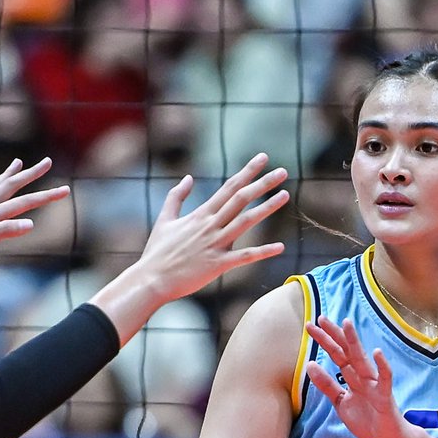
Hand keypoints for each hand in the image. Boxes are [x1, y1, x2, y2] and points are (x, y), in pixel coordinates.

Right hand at [134, 154, 288, 303]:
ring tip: (285, 195)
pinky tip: (280, 247)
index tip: (262, 158)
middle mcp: (210, 226)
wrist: (151, 279)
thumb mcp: (164, 220)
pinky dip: (263, 252)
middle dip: (263, 184)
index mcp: (200, 215)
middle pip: (241, 199)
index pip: (228, 187)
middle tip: (283, 172)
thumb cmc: (157, 252)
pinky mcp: (217, 264)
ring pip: (246, 222)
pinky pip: (244, 256)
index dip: (247, 172)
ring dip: (267, 208)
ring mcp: (215, 244)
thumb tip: (188, 178)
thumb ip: (176, 197)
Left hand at [304, 317, 408, 437]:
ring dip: (354, 342)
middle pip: (346, 352)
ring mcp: (374, 384)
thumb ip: (327, 385)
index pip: (336, 355)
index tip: (310, 326)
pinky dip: (382, 366)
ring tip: (346, 324)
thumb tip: (310, 365)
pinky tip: (378, 353)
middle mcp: (363, 376)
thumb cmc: (367, 419)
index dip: (324, 341)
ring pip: (362, 360)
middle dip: (333, 335)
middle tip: (320, 318)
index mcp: (352, 377)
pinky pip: (385, 379)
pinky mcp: (385, 395)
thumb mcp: (340, 402)